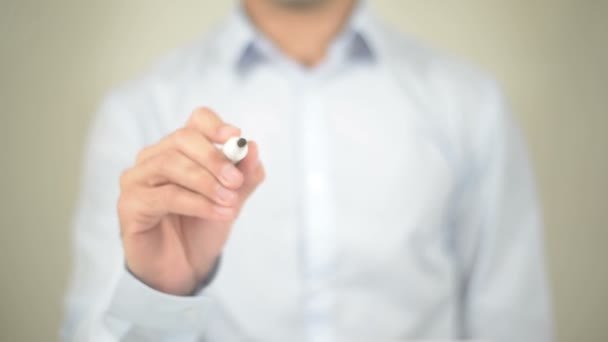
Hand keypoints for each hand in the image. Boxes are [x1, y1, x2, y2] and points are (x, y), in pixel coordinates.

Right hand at [117, 107, 264, 294]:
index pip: (196, 121)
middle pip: (182, 138)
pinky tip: (218, 213)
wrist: (184, 267)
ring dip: (206, 182)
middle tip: (235, 181)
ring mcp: (137, 178)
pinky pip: (166, 196)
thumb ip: (244, 176)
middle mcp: (155, 157)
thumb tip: (253, 148)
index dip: (215, 125)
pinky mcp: (129, 204)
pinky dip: (197, 203)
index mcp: (181, 149)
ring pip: (171, 164)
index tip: (235, 137)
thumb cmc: (203, 227)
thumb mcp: (232, 200)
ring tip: (230, 202)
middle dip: (214, 158)